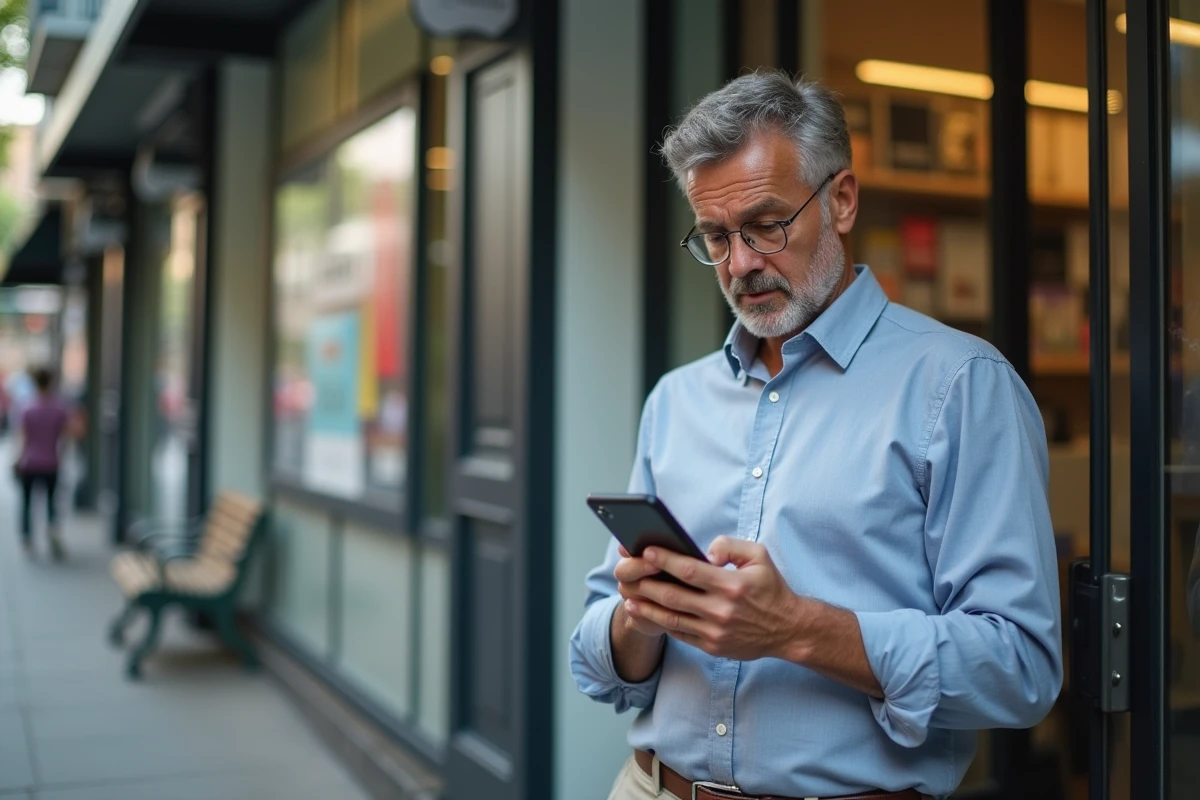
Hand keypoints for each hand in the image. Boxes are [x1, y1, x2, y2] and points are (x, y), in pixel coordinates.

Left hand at [624, 536, 804, 661]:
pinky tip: (646, 613)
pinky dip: (660, 623)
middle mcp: (721, 609)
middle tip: (627, 573)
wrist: (788, 629)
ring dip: (646, 607)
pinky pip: (680, 633)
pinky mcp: (713, 646)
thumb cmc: (770, 588)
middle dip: (646, 583)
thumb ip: (731, 546)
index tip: (645, 550)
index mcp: (732, 585)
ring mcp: (715, 631)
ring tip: (628, 597)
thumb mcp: (759, 557)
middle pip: (673, 595)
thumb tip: (705, 553)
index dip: (664, 560)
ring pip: (671, 618)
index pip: (689, 570)